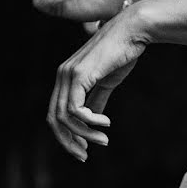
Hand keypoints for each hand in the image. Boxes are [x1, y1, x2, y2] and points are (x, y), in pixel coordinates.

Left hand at [46, 10, 146, 160]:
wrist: (132, 31)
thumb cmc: (122, 53)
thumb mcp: (107, 82)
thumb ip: (97, 100)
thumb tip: (93, 120)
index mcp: (66, 78)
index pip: (56, 114)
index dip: (66, 136)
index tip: (83, 150)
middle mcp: (62, 76)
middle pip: (53, 119)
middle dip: (68, 141)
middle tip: (85, 155)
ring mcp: (68, 74)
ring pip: (64, 116)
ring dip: (84, 134)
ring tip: (104, 139)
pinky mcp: (79, 74)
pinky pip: (76, 108)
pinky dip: (89, 121)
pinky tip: (106, 123)